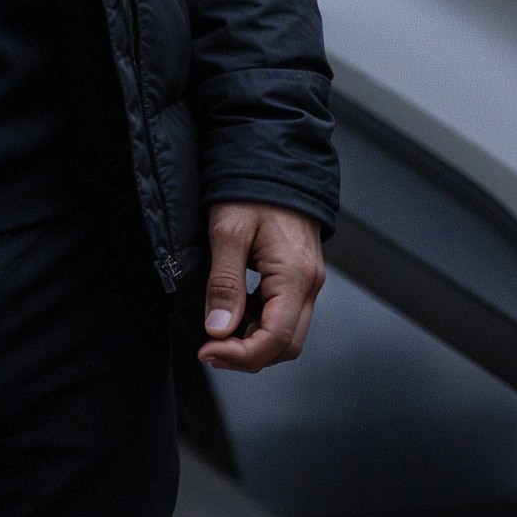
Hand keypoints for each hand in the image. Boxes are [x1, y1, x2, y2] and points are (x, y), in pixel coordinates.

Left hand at [198, 202, 324, 371]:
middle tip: (210, 348)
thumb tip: (219, 330)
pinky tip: (234, 310)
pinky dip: (258, 323)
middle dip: (247, 355)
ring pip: (287, 334)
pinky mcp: (300, 276)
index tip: (208, 350)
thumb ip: (224, 283)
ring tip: (218, 330)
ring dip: (253, 341)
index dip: (241, 355)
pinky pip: (284, 314)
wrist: (276, 160)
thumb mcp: (228, 232)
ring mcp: (308, 281)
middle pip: (287, 345)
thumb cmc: (253, 188)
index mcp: (295, 276)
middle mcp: (309, 284)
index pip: (276, 339)